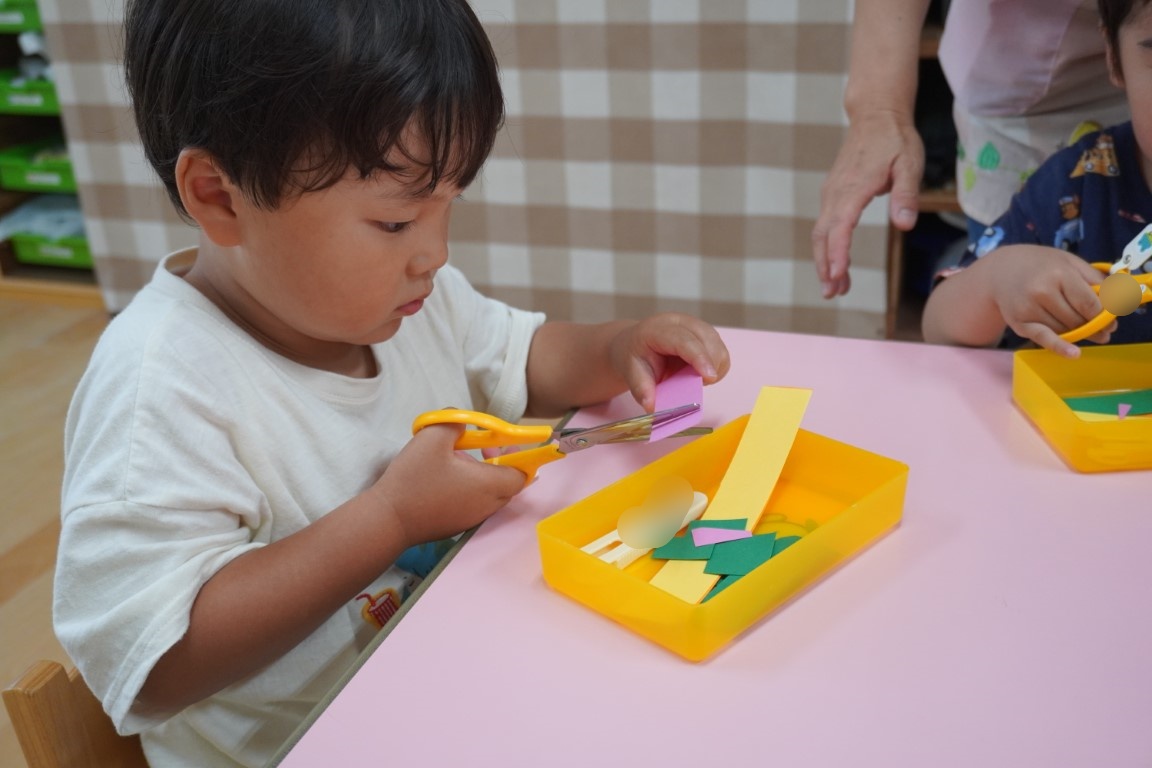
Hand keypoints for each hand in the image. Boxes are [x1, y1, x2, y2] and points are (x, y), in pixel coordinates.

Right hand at [368, 422, 526, 547]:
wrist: (387, 520)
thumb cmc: (414, 478)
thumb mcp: (433, 437)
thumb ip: (454, 421)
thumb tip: (463, 420)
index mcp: (488, 485)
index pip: (522, 475)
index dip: (520, 458)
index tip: (504, 443)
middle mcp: (486, 506)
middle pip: (509, 485)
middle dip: (500, 463)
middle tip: (482, 446)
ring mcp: (471, 519)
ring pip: (491, 495)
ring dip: (483, 476)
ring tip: (458, 460)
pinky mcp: (456, 526)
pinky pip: (474, 505)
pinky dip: (470, 490)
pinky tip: (445, 479)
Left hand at [608, 313, 730, 411]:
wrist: (635, 345)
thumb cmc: (635, 359)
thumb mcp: (632, 374)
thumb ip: (642, 390)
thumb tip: (652, 407)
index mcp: (657, 330)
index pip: (684, 340)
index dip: (699, 358)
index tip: (709, 378)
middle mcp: (679, 322)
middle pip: (707, 339)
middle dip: (710, 366)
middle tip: (697, 385)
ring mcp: (694, 324)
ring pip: (718, 345)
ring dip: (714, 367)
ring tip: (694, 378)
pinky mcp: (705, 332)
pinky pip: (721, 350)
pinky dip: (716, 366)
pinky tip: (699, 372)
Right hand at [811, 109, 923, 297]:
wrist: (875, 114)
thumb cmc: (896, 139)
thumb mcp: (910, 164)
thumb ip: (906, 196)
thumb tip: (904, 226)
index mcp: (854, 187)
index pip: (840, 227)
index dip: (837, 253)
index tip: (837, 275)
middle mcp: (836, 192)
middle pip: (823, 235)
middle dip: (825, 266)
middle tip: (833, 293)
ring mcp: (832, 193)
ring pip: (821, 232)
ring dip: (825, 260)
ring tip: (836, 286)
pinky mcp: (833, 193)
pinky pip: (826, 224)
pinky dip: (828, 246)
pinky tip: (838, 261)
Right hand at [986, 247, 1112, 356]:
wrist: (1000, 271)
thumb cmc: (1040, 265)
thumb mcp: (1068, 262)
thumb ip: (1093, 279)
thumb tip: (1115, 300)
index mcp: (1059, 274)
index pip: (1089, 303)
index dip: (1103, 316)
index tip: (1111, 322)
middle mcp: (1042, 292)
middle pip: (1078, 319)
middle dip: (1093, 327)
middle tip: (1102, 331)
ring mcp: (1029, 309)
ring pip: (1064, 329)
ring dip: (1077, 332)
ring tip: (1083, 330)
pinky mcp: (1019, 323)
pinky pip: (1044, 339)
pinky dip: (1060, 347)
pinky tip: (1074, 353)